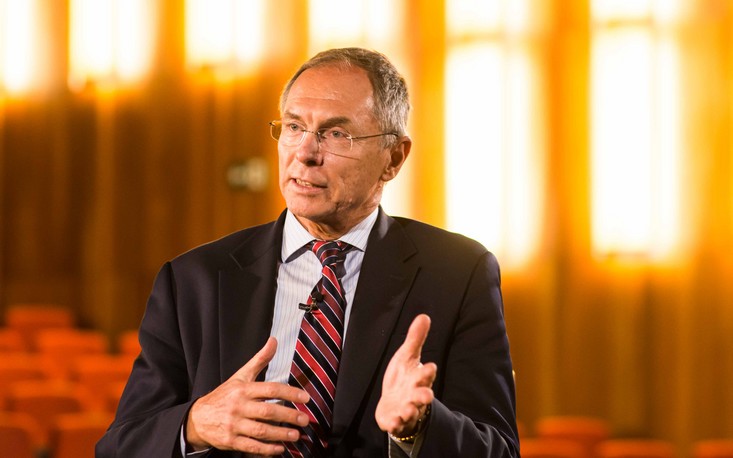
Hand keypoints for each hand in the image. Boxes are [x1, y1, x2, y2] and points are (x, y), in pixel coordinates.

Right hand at [185, 337, 309, 454]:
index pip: (270, 389)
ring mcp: (234, 424)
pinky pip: (251, 446)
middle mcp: (239, 406)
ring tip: (296, 435)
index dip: (290, 393)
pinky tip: (279, 448)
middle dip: (289, 415)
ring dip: (281, 434)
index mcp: (243, 389)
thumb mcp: (241, 376)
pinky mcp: (230, 440)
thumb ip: (260, 359)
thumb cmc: (224, 396)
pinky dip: (266, 449)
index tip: (305, 398)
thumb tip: (274, 341)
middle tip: (305, 419)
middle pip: (267, 411)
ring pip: (261, 430)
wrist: (198, 418)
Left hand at [375, 314, 436, 437]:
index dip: (428, 371)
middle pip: (422, 396)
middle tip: (427, 396)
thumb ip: (416, 338)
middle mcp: (414, 395)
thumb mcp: (407, 356)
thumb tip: (424, 316)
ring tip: (407, 409)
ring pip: (410, 412)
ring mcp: (405, 409)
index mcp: (419, 378)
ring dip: (409, 411)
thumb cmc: (404, 378)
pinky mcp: (394, 420)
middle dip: (424, 396)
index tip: (430, 366)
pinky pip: (396, 425)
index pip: (426, 374)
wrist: (395, 402)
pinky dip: (395, 424)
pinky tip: (393, 422)